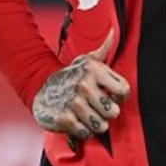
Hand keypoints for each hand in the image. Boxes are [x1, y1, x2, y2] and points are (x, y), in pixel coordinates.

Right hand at [31, 30, 129, 148]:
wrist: (40, 87)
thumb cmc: (70, 75)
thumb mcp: (86, 60)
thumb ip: (103, 49)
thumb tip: (113, 31)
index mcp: (94, 69)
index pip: (124, 90)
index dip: (119, 97)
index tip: (110, 96)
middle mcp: (84, 84)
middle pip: (114, 112)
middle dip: (106, 113)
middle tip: (95, 107)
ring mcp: (74, 102)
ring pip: (101, 126)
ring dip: (94, 124)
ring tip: (86, 114)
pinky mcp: (64, 118)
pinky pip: (86, 134)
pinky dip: (82, 131)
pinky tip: (76, 121)